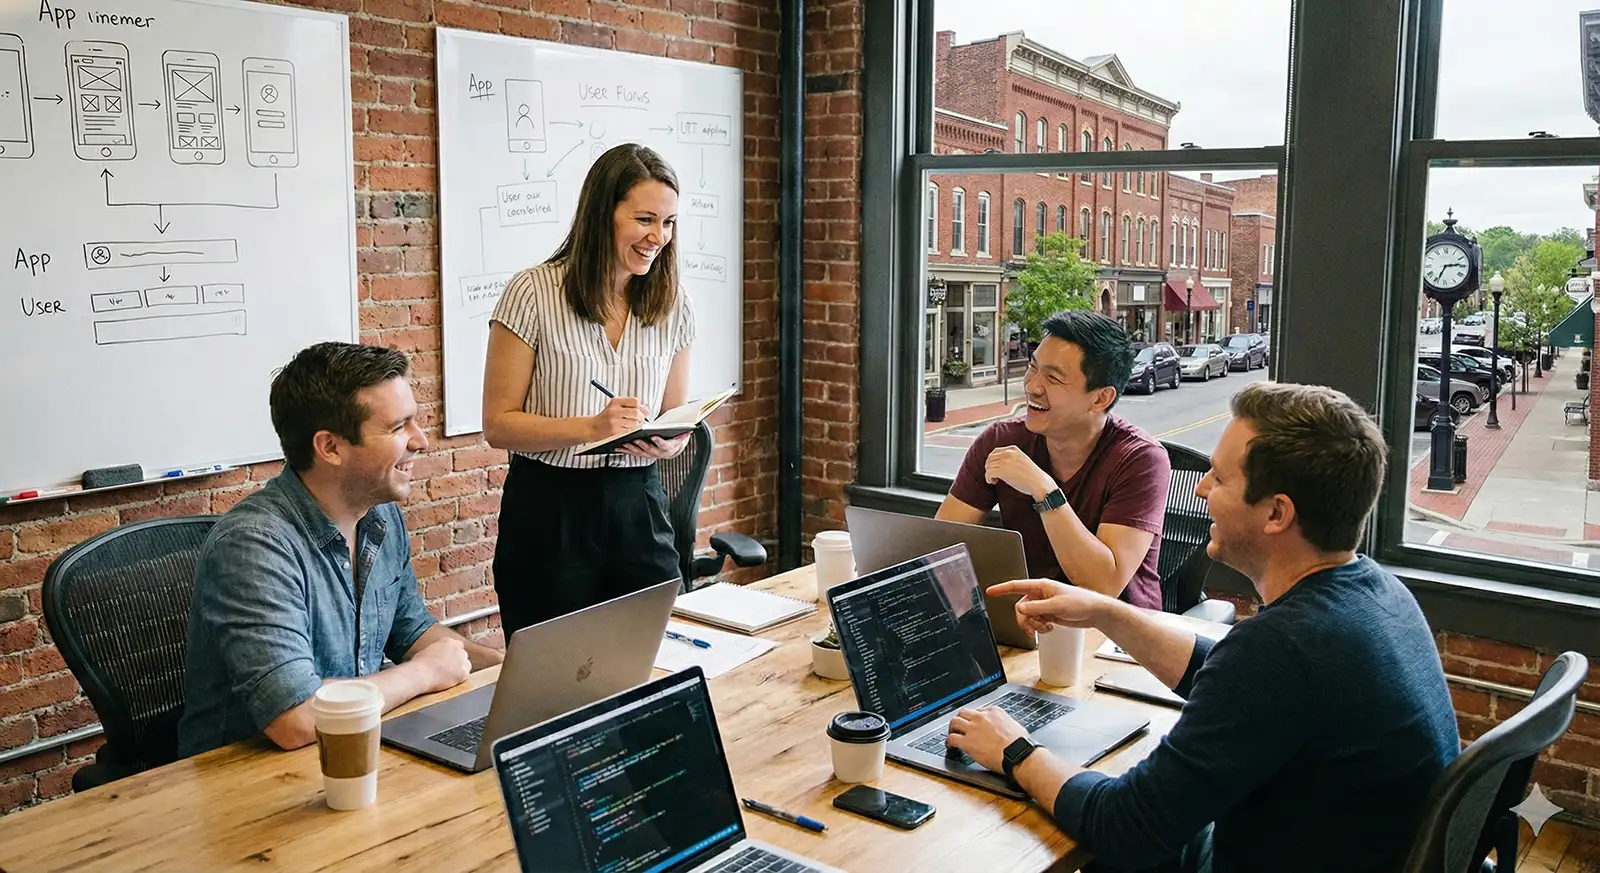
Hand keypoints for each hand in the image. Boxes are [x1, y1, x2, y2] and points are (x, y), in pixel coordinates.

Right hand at [411, 637, 471, 691]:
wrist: (421, 674)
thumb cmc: (420, 664)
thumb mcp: (429, 650)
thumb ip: (439, 650)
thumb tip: (439, 655)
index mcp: (448, 641)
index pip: (457, 646)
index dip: (453, 654)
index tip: (449, 660)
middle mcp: (458, 648)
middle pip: (463, 655)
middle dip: (457, 661)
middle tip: (448, 669)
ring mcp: (462, 660)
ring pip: (466, 665)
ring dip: (460, 669)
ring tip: (448, 676)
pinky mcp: (464, 671)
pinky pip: (466, 675)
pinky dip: (459, 678)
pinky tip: (450, 680)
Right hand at [591, 397, 648, 439]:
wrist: (592, 427)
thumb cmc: (606, 417)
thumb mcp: (615, 407)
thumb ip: (630, 406)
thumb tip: (647, 409)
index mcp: (616, 401)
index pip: (635, 401)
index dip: (640, 407)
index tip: (640, 411)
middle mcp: (614, 410)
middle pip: (636, 412)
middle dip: (640, 417)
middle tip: (638, 420)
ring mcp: (614, 421)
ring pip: (634, 423)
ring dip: (636, 426)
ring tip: (630, 425)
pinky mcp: (614, 431)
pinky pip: (629, 431)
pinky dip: (630, 431)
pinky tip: (625, 430)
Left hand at [618, 433, 691, 459]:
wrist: (672, 449)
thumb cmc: (674, 439)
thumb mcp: (681, 436)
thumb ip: (684, 433)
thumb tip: (689, 429)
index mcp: (668, 448)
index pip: (664, 445)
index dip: (659, 441)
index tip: (654, 436)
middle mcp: (658, 453)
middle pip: (649, 450)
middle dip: (641, 444)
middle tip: (635, 438)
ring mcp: (649, 455)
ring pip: (639, 452)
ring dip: (631, 448)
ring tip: (624, 442)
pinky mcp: (642, 454)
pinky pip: (632, 453)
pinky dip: (625, 450)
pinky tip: (618, 446)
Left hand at [945, 706, 1027, 773]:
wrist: (1018, 753)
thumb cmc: (1021, 743)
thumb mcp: (1014, 725)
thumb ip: (1004, 723)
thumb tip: (1004, 728)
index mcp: (994, 712)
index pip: (978, 710)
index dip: (974, 718)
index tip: (973, 723)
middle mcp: (981, 717)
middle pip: (963, 712)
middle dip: (960, 719)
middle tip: (959, 727)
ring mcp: (973, 729)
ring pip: (954, 722)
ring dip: (952, 729)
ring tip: (952, 734)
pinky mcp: (967, 742)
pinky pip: (952, 739)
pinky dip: (948, 742)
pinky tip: (950, 746)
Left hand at [984, 446, 1054, 500]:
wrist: (1039, 482)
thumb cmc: (1031, 475)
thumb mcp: (1021, 459)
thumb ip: (1010, 457)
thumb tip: (996, 463)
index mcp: (1013, 449)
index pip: (995, 451)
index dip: (991, 460)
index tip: (993, 467)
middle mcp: (1008, 453)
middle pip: (990, 458)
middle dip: (989, 467)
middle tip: (993, 475)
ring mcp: (1005, 461)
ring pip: (988, 466)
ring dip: (989, 474)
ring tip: (994, 479)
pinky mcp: (1002, 471)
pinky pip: (989, 473)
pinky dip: (988, 478)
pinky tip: (993, 482)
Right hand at [987, 578, 1108, 633]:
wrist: (1094, 612)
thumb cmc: (1081, 603)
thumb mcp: (1056, 605)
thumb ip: (1036, 608)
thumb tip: (1020, 609)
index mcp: (1041, 586)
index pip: (1016, 586)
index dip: (1002, 589)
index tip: (990, 591)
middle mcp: (1040, 595)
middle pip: (1020, 608)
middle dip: (1025, 620)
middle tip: (1033, 628)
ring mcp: (1044, 605)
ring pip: (1027, 617)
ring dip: (1034, 625)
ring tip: (1046, 628)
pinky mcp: (1049, 614)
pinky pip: (1036, 622)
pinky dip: (1040, 628)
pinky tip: (1050, 628)